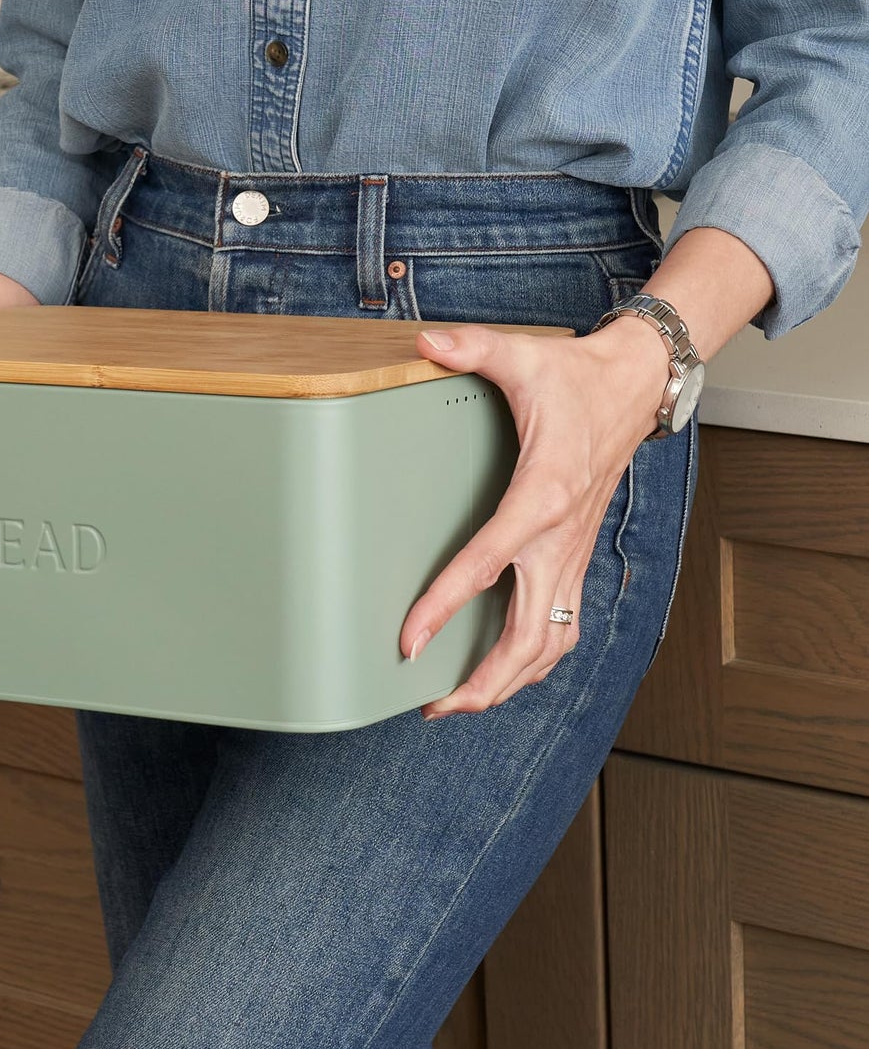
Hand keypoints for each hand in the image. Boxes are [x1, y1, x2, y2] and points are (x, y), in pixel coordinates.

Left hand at [398, 317, 669, 719]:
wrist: (638, 385)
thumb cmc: (577, 378)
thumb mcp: (522, 356)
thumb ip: (471, 348)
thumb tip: (425, 343)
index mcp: (540, 497)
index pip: (484, 566)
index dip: (443, 607)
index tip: (409, 642)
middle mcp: (559, 539)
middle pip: (528, 636)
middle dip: (483, 681)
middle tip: (432, 705)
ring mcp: (572, 554)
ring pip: (551, 643)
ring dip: (510, 682)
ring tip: (460, 704)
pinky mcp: (575, 557)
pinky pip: (562, 627)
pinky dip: (534, 661)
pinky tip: (504, 674)